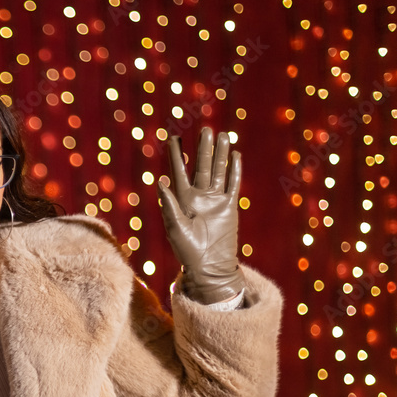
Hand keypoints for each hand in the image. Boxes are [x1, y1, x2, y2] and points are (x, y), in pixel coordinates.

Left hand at [157, 126, 244, 304]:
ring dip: (221, 154)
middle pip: (202, 166)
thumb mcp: (175, 227)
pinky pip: (233, 185)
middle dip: (204, 149)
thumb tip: (161, 181)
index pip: (179, 171)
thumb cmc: (186, 251)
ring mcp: (215, 201)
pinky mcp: (230, 207)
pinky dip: (234, 170)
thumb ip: (169, 205)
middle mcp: (198, 197)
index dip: (177, 155)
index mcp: (182, 200)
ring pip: (219, 171)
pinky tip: (235, 156)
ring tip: (223, 135)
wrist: (209, 266)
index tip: (174, 138)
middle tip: (205, 130)